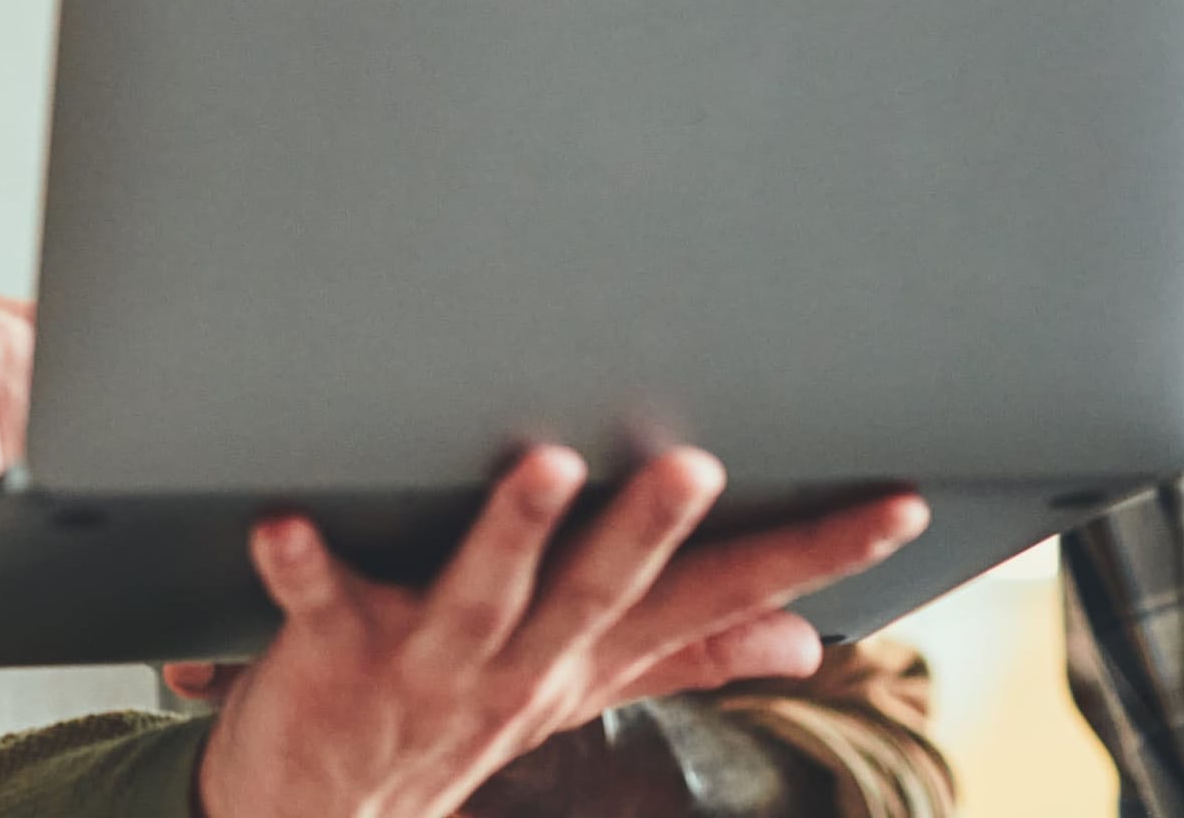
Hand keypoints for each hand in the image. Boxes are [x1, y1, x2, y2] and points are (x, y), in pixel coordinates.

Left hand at [171, 446, 924, 817]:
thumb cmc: (453, 719)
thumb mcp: (586, 685)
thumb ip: (689, 653)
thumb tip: (807, 639)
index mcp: (591, 653)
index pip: (721, 599)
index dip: (817, 556)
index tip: (901, 503)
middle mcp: (524, 662)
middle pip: (603, 591)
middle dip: (654, 530)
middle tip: (702, 464)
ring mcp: (430, 663)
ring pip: (483, 591)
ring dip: (512, 530)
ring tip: (547, 466)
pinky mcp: (332, 653)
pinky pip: (315, 600)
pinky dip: (300, 564)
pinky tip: (283, 525)